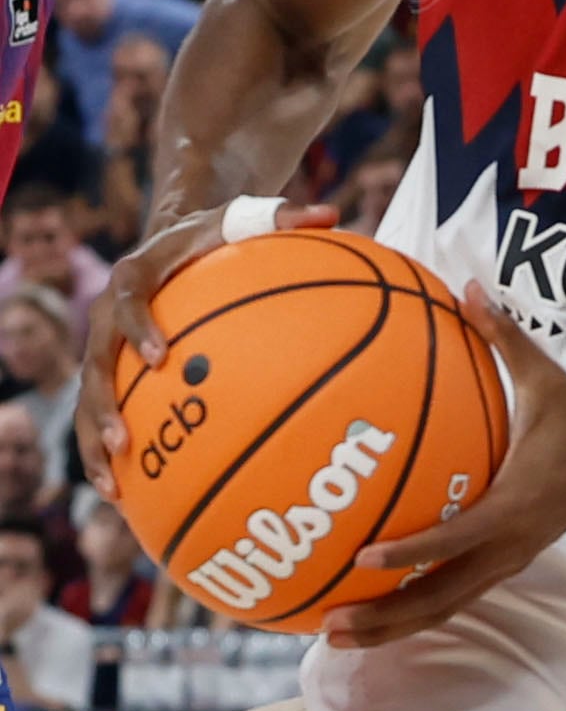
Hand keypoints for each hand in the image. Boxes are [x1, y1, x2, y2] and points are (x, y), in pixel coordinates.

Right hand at [83, 196, 338, 500]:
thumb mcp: (246, 217)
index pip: (126, 300)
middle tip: (124, 441)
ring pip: (87, 403)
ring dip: (94, 445)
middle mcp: (107, 317)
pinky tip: (129, 498)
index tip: (160, 356)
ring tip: (114, 487)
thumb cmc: (218, 235)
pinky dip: (111, 456)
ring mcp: (104, 350)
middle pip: (93, 365)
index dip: (138, 328)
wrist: (176, 240)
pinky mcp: (111, 375)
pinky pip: (105, 417)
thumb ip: (284, 216)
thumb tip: (333, 213)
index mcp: (133, 275)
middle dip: (103, 407)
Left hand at [325, 284, 565, 649]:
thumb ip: (503, 337)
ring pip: (442, 609)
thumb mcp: (547, 378)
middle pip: (441, 597)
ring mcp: (505, 562)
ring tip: (333, 636)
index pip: (456, 536)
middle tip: (327, 626)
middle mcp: (507, 545)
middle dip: (384, 617)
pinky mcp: (502, 566)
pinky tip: (370, 616)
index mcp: (515, 504)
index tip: (363, 558)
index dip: (412, 549)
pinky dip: (410, 614)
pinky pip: (451, 598)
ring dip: (390, 628)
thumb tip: (466, 287)